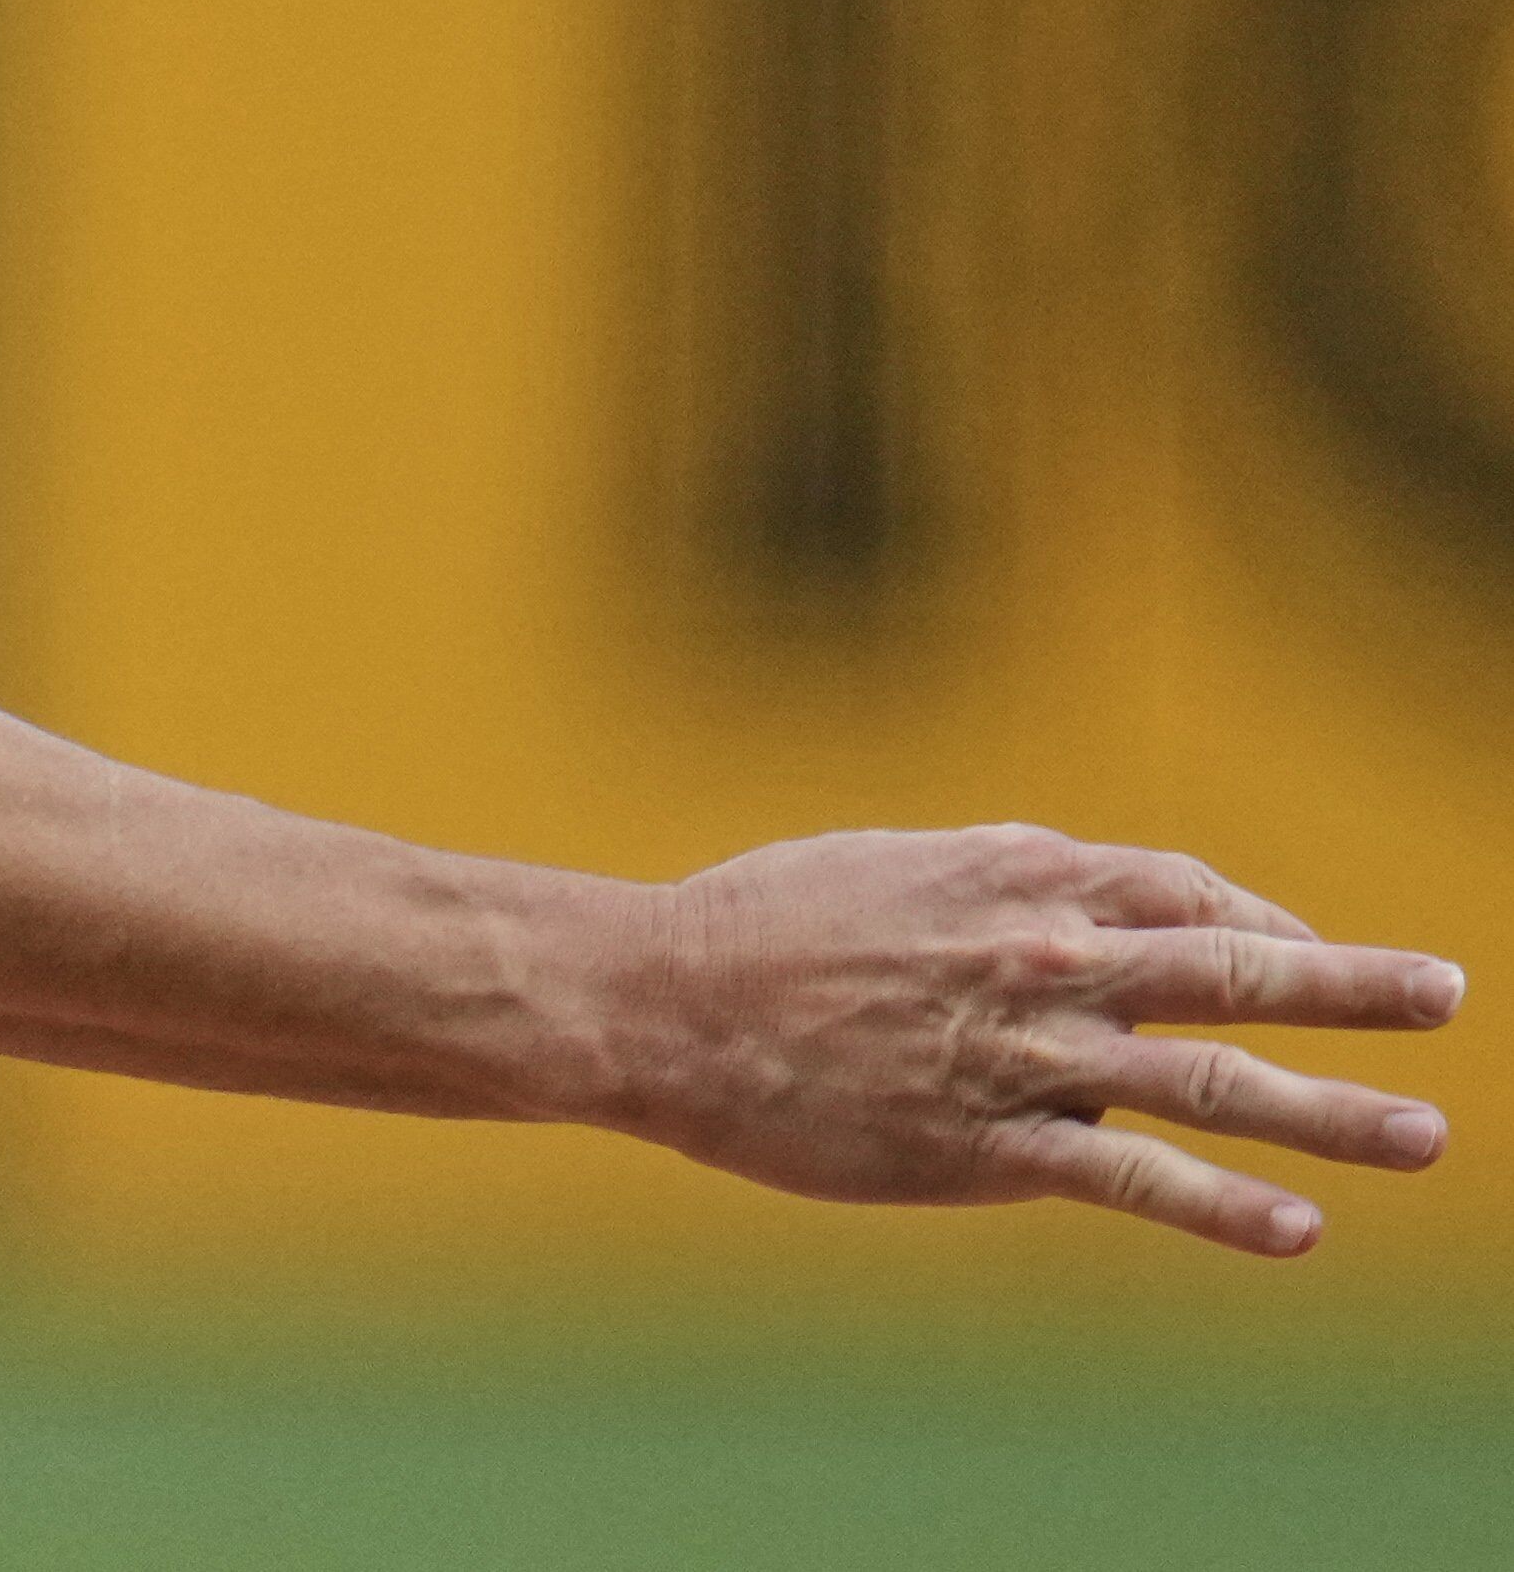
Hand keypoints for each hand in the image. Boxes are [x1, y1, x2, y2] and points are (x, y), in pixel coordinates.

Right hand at [604, 826, 1461, 1253]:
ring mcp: (1025, 1056)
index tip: (1298, 951)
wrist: (660, 1000)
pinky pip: (1131, 1179)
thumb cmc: (758, 925)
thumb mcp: (888, 864)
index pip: (1186, 890)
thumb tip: (1073, 903)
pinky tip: (1297, 1231)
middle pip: (1233, 967)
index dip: (1259, 920)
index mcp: (1019, 873)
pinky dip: (1223, 1205)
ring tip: (1424, 1136)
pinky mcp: (989, 1144)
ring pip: (1211, 1081)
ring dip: (1332, 1111)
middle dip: (1351, 985)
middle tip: (1446, 992)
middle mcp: (1045, 957)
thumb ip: (994, 882)